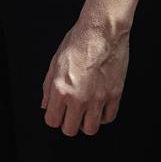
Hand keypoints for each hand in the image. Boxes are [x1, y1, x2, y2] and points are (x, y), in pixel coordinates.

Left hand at [40, 15, 128, 136]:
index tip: (57, 112)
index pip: (52, 121)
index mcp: (61, 89)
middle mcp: (78, 98)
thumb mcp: (55, 61)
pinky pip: (108, 118)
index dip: (54, 117)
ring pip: (90, 129)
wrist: (102, 31)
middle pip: (70, 129)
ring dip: (86, 123)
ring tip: (86, 112)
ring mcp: (98, 99)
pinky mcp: (114, 95)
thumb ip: (48, 87)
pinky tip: (99, 107)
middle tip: (71, 113)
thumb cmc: (79, 40)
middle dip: (68, 123)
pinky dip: (103, 116)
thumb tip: (46, 104)